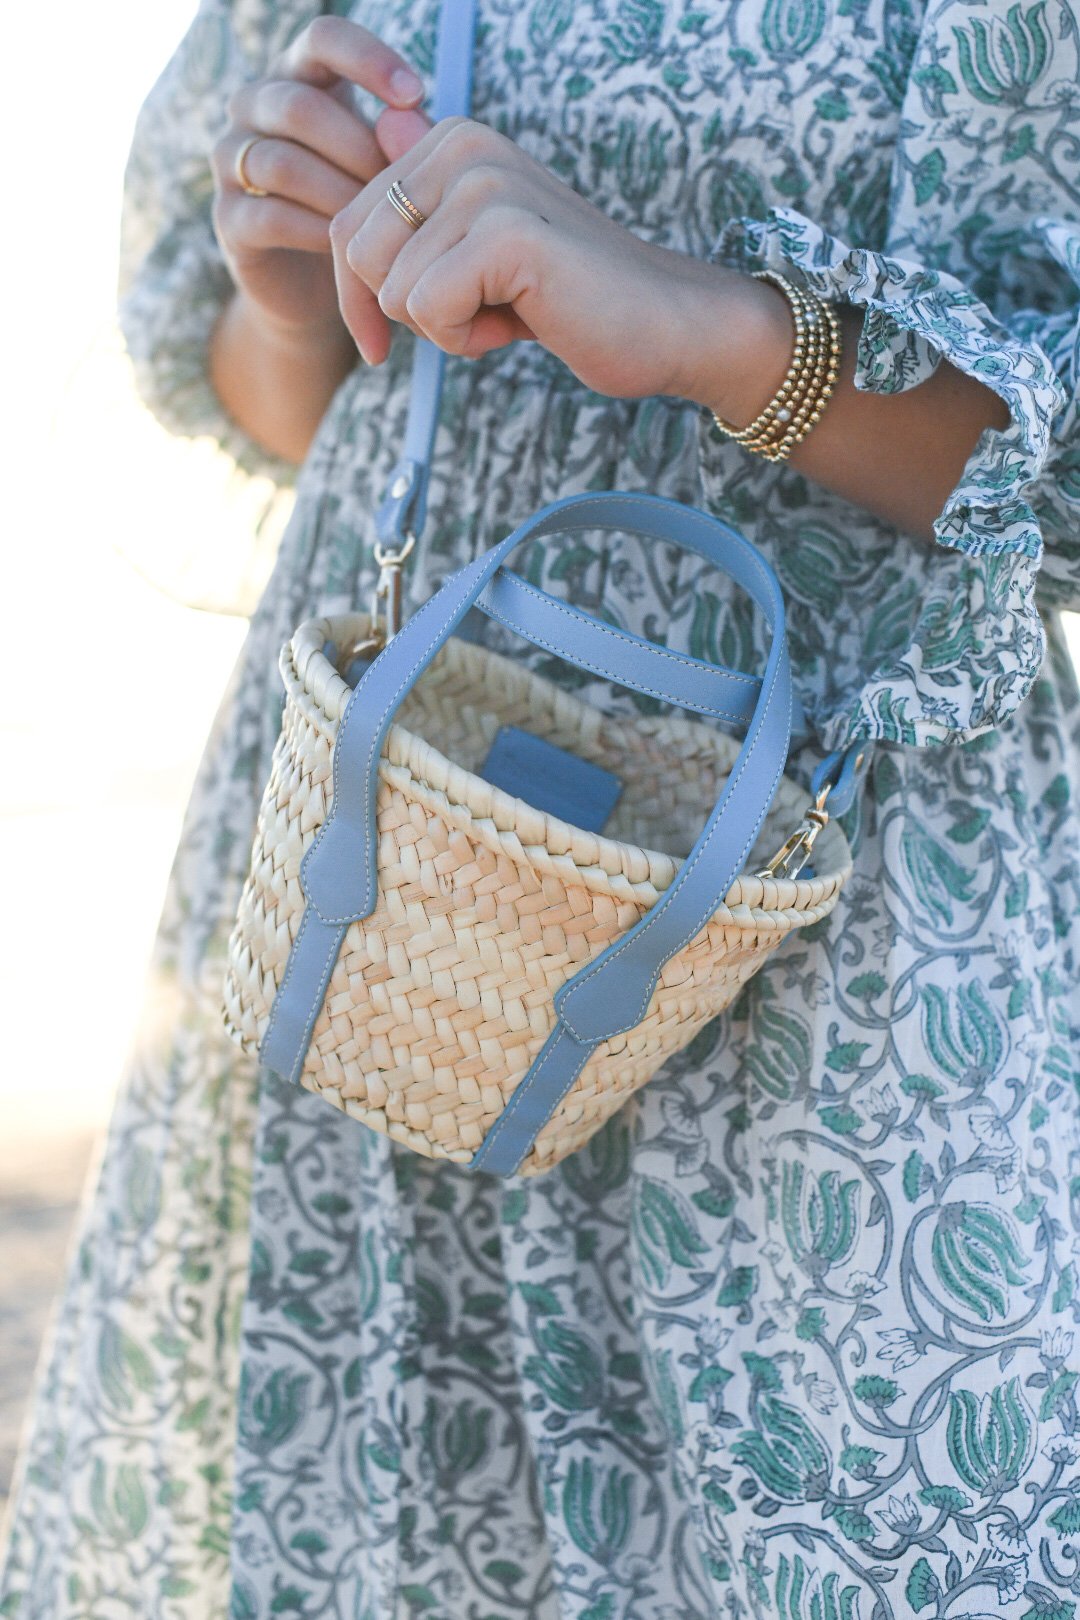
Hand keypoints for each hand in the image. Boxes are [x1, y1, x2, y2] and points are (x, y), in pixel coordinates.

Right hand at [210, 16, 433, 344]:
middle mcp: (253, 107)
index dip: (367, 58)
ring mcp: (231, 160)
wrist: (320, 285)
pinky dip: (318, 233)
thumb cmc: (364, 208)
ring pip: (282, 163)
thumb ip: (405, 139)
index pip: (322, 38)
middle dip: (359, 150)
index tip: (415, 95)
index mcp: (297, 76)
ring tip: (379, 224)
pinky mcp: (227, 217)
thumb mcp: (390, 167)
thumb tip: (411, 116)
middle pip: (298, 106)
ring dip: (340, 195)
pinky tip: (350, 250)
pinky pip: (271, 216)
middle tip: (400, 190)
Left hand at [328, 114, 783, 411]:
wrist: (665, 323)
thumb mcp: (479, 253)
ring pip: (390, 289)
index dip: (364, 299)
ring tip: (507, 314)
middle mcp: (463, 146)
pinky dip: (466, 341)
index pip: (346, 227)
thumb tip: (380, 128)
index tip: (410, 330)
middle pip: (357, 256)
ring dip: (444, 329)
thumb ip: (426, 207)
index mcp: (451, 142)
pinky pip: (427, 311)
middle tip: (478, 313)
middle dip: (406, 311)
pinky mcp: (506, 235)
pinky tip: (521, 325)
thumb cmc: (570, 298)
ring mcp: (485, 185)